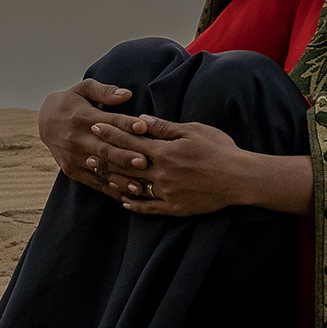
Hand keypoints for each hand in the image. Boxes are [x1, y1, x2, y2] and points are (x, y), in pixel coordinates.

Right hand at [39, 77, 136, 188]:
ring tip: (140, 187)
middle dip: (125, 156)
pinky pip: (94, 182)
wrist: (44, 121)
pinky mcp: (72, 170)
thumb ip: (105, 91)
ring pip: (101, 169)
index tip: (143, 128)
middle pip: (105, 149)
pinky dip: (110, 190)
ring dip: (121, 179)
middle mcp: (77, 139)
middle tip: (145, 162)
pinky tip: (127, 198)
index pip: (108, 122)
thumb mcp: (84, 89)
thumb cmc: (71, 102)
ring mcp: (74, 157)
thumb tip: (127, 94)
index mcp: (83, 117)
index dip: (126, 124)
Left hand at [87, 113, 313, 219]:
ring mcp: (166, 192)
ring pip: (133, 187)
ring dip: (114, 181)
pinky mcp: (174, 207)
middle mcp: (161, 173)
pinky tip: (123, 201)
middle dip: (105, 157)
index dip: (111, 133)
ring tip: (100, 175)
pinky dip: (134, 205)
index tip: (96, 127)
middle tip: (87, 152)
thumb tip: (140, 119)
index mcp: (164, 152)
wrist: (240, 178)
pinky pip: (149, 208)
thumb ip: (164, 127)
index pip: (130, 141)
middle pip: (126, 165)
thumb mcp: (193, 130)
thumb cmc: (220, 150)